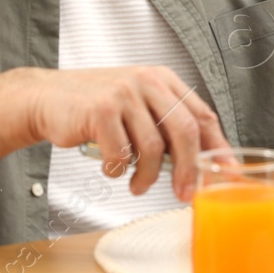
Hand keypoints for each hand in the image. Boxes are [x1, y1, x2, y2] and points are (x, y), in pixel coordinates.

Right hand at [18, 66, 227, 199]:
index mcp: (163, 79)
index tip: (227, 172)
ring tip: (136, 184)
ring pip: (153, 149)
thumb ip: (166, 126)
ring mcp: (124, 94)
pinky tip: (111, 168)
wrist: (46, 98)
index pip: (202, 114)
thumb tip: (200, 163)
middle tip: (183, 193)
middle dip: (188, 170)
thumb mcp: (138, 106)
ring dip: (146, 177)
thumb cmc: (96, 108)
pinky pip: (121, 154)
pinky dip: (117, 171)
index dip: (218, 147)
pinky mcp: (101, 110)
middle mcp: (148, 82)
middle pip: (184, 131)